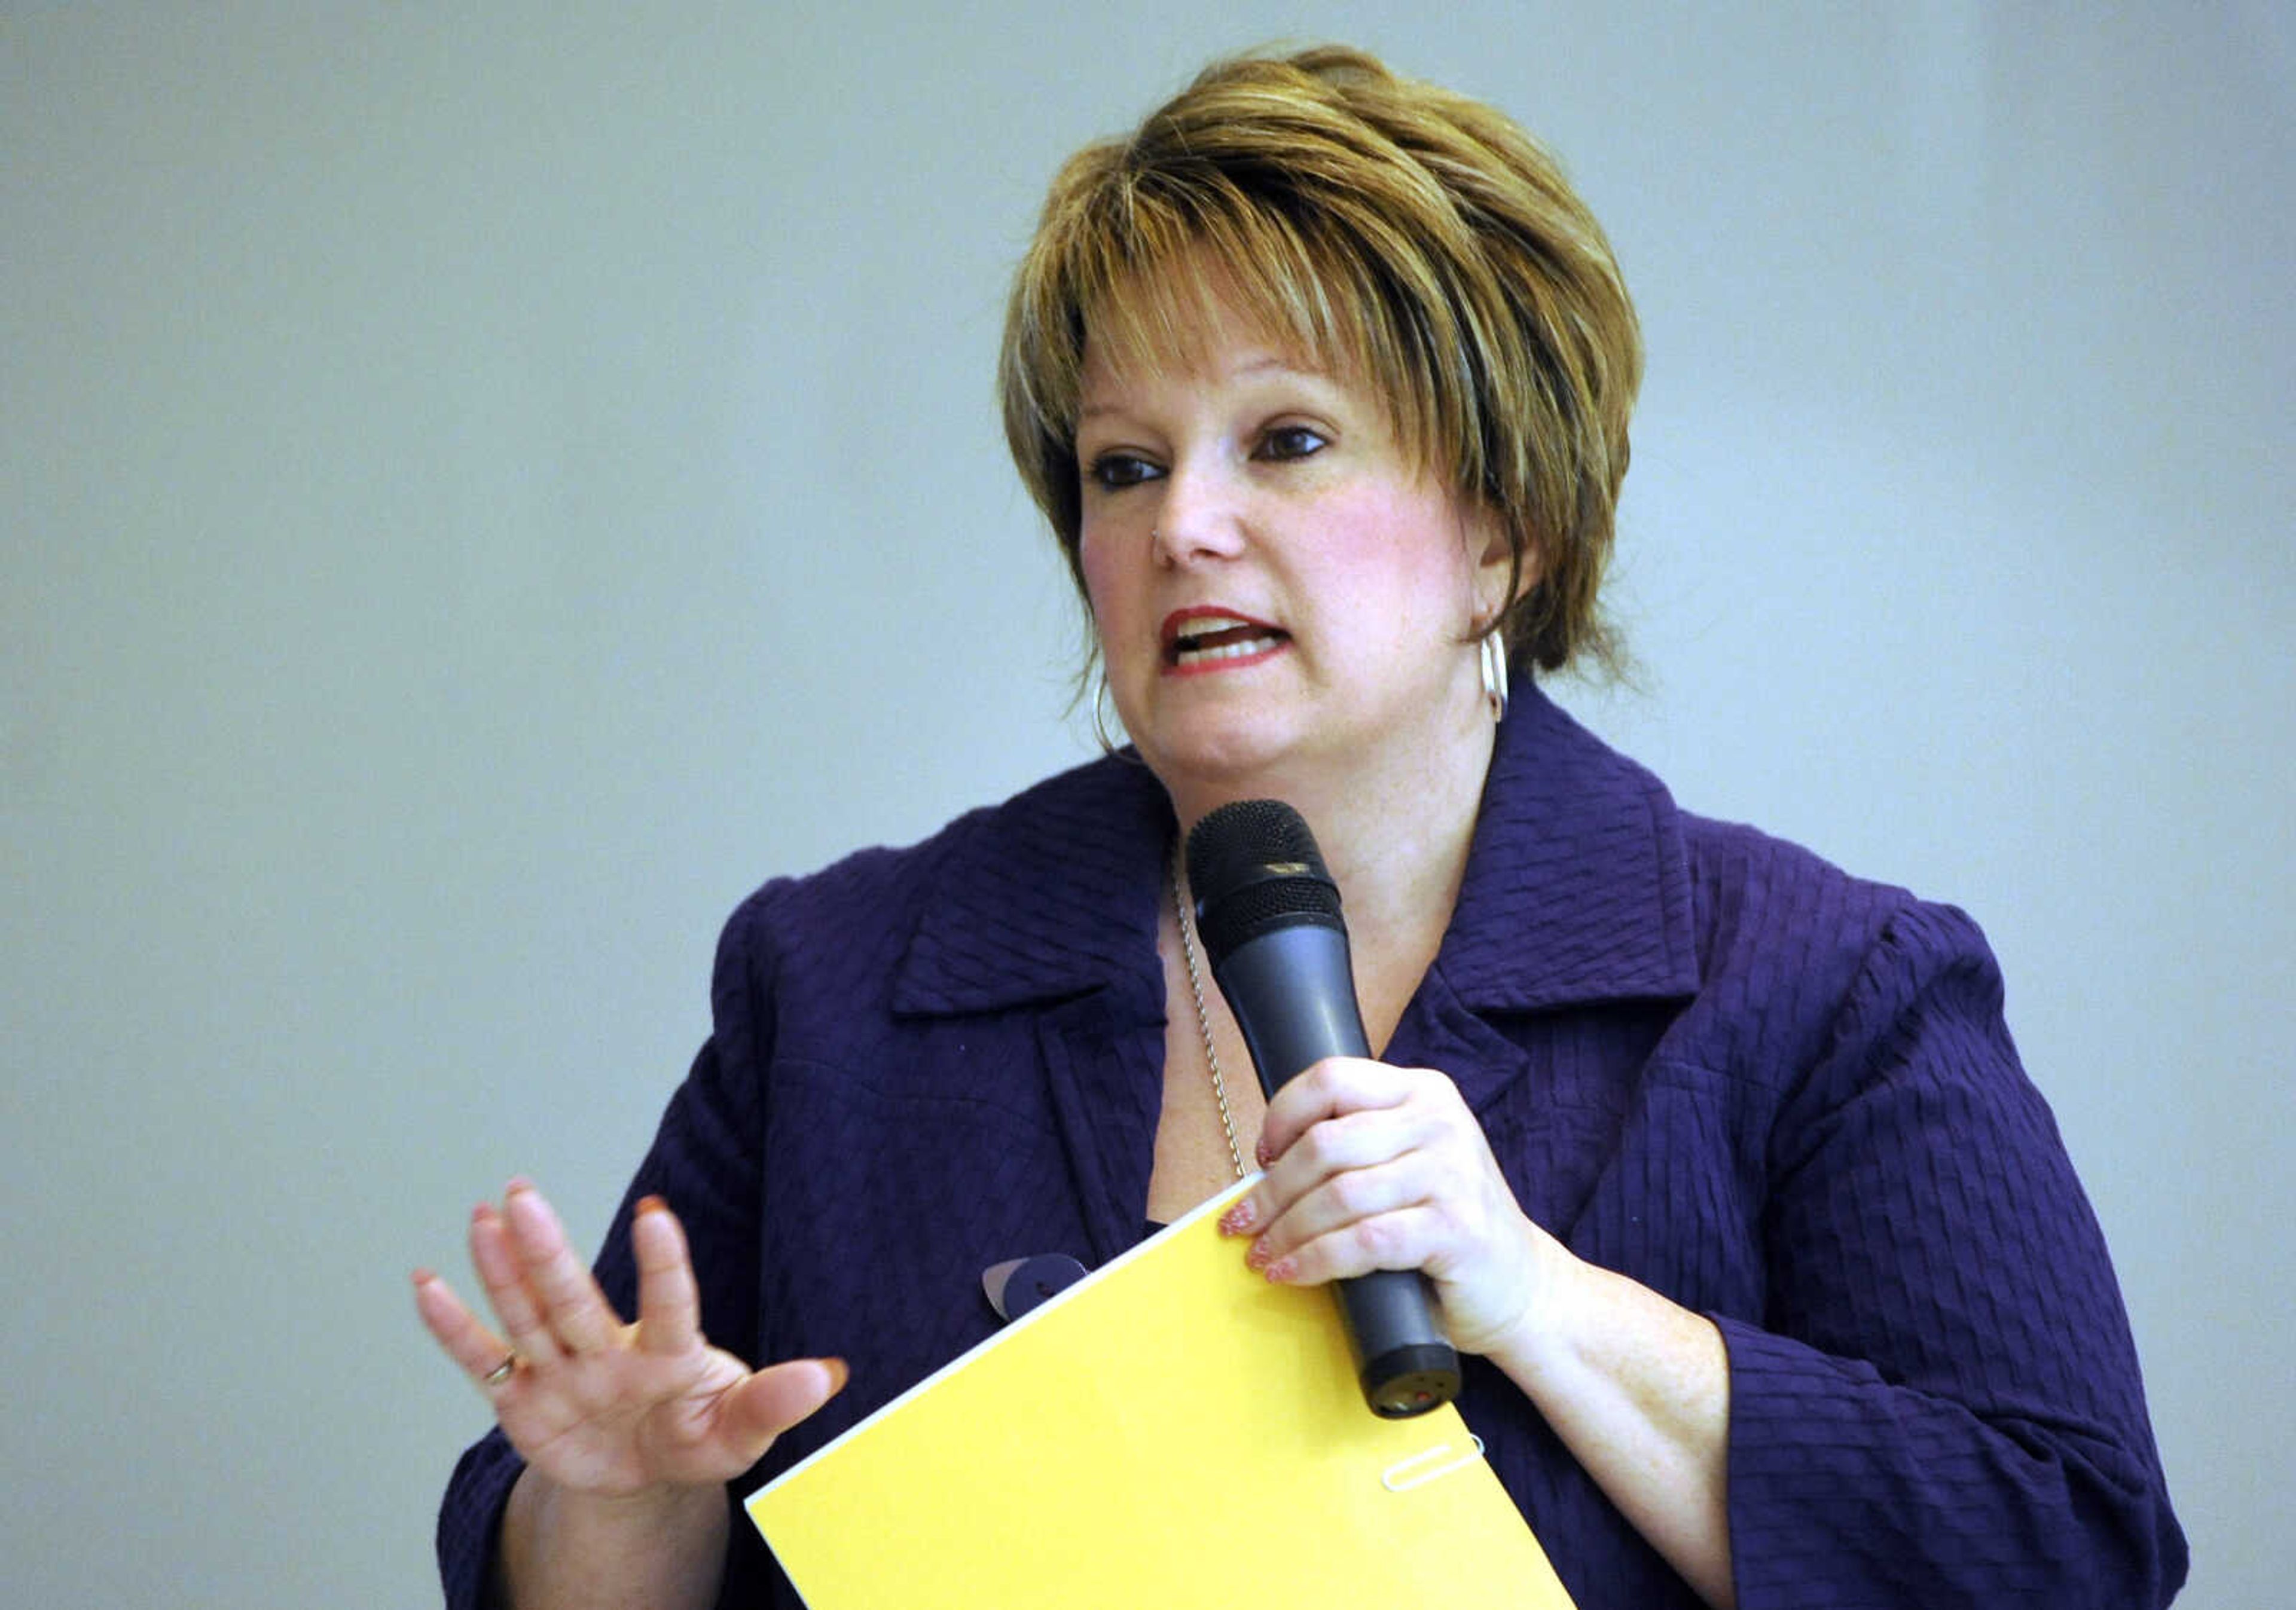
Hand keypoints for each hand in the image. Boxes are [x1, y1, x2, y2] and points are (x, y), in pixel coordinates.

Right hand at [412, 1180, 843, 1498]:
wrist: (644, 1472)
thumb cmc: (695, 1435)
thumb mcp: (737, 1431)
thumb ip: (773, 1403)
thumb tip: (831, 1376)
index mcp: (670, 1356)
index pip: (669, 1306)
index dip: (664, 1264)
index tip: (657, 1214)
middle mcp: (609, 1351)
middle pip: (576, 1300)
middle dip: (549, 1252)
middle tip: (524, 1193)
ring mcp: (563, 1371)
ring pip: (528, 1316)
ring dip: (503, 1270)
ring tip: (484, 1217)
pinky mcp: (523, 1399)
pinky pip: (484, 1361)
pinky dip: (453, 1328)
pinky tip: (427, 1284)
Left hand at [1219, 1057, 1569, 1356]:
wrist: (1523, 1287)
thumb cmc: (1448, 1226)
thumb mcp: (1407, 1163)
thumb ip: (1357, 1148)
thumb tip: (1264, 1170)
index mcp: (1422, 1091)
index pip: (1330, 1079)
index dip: (1281, 1116)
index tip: (1259, 1158)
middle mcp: (1439, 1121)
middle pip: (1324, 1143)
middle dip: (1272, 1190)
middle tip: (1243, 1224)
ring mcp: (1452, 1172)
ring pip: (1338, 1194)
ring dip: (1286, 1231)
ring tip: (1262, 1256)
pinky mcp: (1455, 1228)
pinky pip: (1363, 1241)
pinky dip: (1315, 1260)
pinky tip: (1292, 1273)